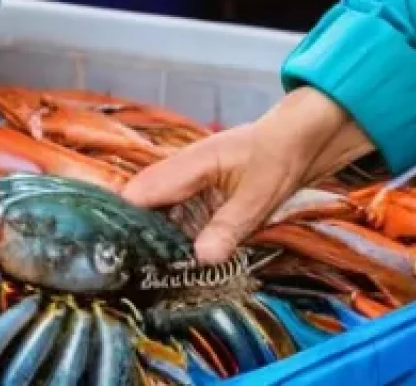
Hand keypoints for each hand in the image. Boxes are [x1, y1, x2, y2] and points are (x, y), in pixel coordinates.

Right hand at [122, 88, 369, 263]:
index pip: (139, 194)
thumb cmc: (279, 158)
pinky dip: (169, 233)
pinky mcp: (196, 190)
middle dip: (131, 236)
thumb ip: (229, 226)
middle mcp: (180, 169)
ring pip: (152, 209)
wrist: (298, 138)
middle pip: (137, 203)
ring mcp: (186, 179)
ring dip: (149, 237)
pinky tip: (171, 260)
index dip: (123, 226)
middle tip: (129, 277)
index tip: (117, 261)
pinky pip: (171, 212)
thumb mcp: (260, 196)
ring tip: (144, 275)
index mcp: (190, 164)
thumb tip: (200, 258)